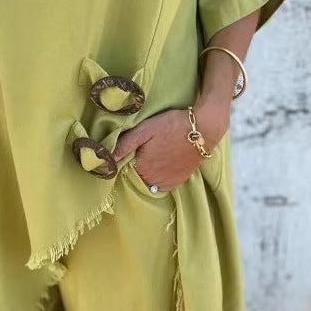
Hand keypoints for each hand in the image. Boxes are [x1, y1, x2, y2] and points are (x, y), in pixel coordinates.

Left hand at [111, 104, 225, 192]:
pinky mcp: (179, 181)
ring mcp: (168, 183)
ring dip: (148, 174)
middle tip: (142, 151)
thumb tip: (106, 160)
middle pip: (137, 178)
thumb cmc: (172, 125)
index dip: (124, 160)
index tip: (129, 151)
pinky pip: (163, 185)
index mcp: (142, 168)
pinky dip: (159, 179)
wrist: (204, 128)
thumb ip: (124, 145)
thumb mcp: (144, 130)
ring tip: (153, 157)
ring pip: (149, 182)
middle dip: (135, 168)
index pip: (124, 171)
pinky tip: (161, 165)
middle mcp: (154, 180)